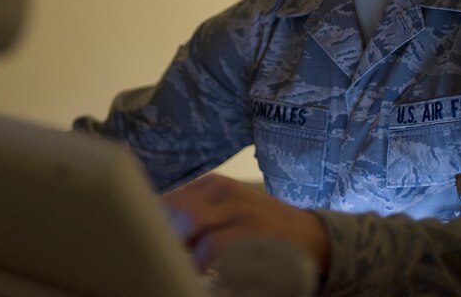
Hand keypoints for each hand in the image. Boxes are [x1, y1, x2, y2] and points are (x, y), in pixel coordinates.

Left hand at [161, 173, 329, 273]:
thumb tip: (156, 230)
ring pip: (190, 225)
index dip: (152, 223)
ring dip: (183, 250)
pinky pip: (213, 246)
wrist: (313, 237)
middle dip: (165, 237)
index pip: (167, 200)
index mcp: (212, 185)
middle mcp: (223, 192)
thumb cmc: (261, 227)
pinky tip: (207, 273)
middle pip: (174, 212)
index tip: (147, 243)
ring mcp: (239, 210)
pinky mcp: (253, 231)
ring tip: (185, 267)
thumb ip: (196, 215)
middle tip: (164, 259)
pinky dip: (203, 263)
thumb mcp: (228, 210)